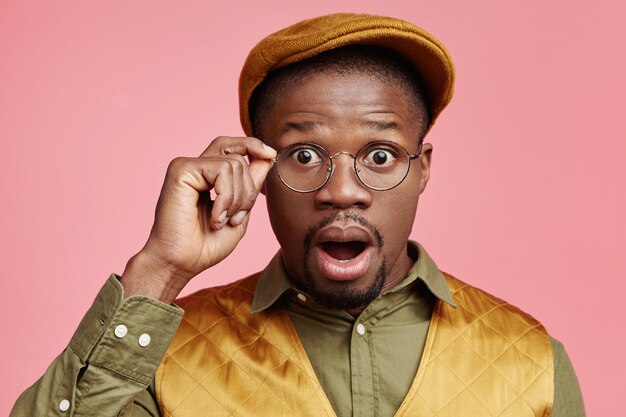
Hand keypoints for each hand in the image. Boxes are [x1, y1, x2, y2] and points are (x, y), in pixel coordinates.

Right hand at [120, 136, 275, 301]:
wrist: (181, 263)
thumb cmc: (206, 245)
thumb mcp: (240, 212)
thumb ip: (251, 184)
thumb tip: (269, 155)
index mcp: (208, 177)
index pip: (233, 148)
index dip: (253, 146)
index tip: (271, 154)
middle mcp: (197, 168)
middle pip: (237, 154)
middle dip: (249, 188)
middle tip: (237, 217)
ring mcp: (188, 166)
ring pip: (234, 164)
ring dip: (236, 199)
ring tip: (222, 221)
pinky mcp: (181, 169)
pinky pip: (221, 170)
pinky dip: (225, 197)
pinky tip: (215, 218)